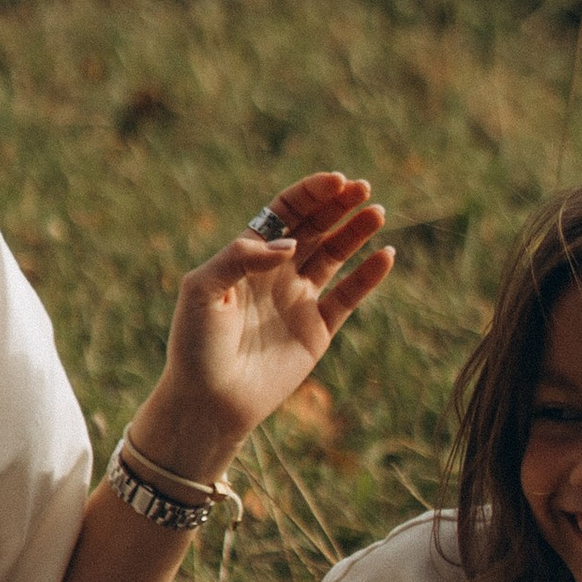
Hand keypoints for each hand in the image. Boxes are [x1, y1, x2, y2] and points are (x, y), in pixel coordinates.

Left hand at [132, 172, 393, 480]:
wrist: (208, 400)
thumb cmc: (196, 344)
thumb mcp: (203, 289)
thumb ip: (240, 257)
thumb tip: (289, 243)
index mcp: (247, 256)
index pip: (284, 212)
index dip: (310, 194)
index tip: (335, 182)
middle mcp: (276, 273)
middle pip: (314, 226)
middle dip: (338, 205)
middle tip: (363, 188)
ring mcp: (298, 300)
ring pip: (335, 255)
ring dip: (356, 232)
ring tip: (378, 212)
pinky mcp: (317, 330)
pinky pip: (349, 296)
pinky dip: (368, 276)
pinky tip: (386, 255)